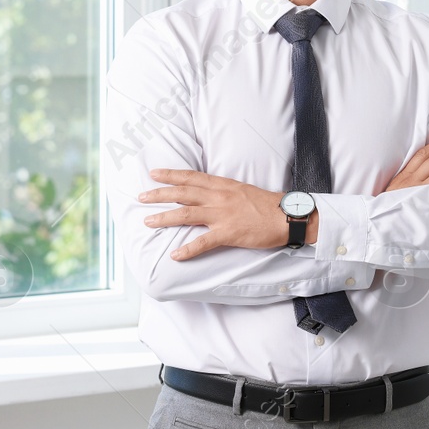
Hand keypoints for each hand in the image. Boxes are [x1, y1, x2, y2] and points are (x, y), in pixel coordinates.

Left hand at [139, 169, 292, 260]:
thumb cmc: (267, 204)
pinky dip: (188, 249)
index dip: (171, 175)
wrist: (287, 216)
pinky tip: (175, 255)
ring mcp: (222, 215)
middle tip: (141, 196)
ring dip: (165, 218)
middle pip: (183, 193)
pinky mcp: (229, 233)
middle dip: (160, 194)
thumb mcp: (241, 190)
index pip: (191, 177)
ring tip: (148, 221)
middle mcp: (219, 197)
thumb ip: (223, 191)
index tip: (154, 173)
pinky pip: (203, 243)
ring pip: (186, 214)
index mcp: (222, 185)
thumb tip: (206, 193)